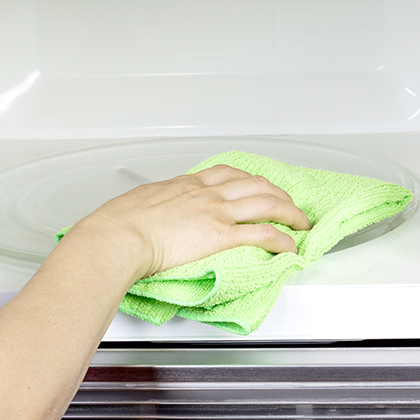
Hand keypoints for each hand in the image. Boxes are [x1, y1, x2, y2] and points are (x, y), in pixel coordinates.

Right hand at [67, 164, 311, 281]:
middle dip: (279, 194)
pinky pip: (263, 233)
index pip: (228, 174)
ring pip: (267, 203)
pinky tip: (291, 246)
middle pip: (256, 185)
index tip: (258, 186)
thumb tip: (155, 211)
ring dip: (290, 213)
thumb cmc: (119, 223)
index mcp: (187, 184)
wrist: (117, 236)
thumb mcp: (140, 202)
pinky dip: (282, 239)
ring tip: (301, 223)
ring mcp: (216, 212)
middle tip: (289, 205)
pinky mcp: (221, 235)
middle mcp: (207, 193)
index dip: (250, 180)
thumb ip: (157, 204)